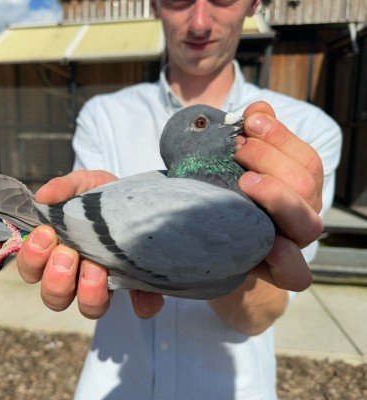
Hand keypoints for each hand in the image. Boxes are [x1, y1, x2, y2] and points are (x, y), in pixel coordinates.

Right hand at [16, 170, 164, 318]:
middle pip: (54, 297)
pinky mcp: (137, 286)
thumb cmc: (99, 196)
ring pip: (89, 308)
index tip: (46, 234)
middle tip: (69, 254)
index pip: (31, 269)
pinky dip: (143, 303)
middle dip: (57, 278)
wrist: (136, 196)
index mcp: (56, 253)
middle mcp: (76, 276)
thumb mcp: (82, 185)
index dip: (33, 258)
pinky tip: (143, 291)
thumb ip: (63, 188)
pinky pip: (141, 307)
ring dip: (90, 293)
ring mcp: (106, 285)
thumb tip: (42, 196)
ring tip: (97, 268)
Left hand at [235, 101, 323, 290]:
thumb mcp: (237, 166)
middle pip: (305, 183)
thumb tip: (258, 109)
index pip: (305, 157)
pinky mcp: (281, 273)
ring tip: (244, 182)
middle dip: (270, 159)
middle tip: (237, 149)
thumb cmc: (228, 198)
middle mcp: (304, 212)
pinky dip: (287, 259)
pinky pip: (297, 274)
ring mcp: (296, 244)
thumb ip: (251, 136)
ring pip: (307, 222)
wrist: (216, 247)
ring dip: (277, 196)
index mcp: (300, 185)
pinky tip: (268, 242)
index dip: (280, 136)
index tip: (248, 120)